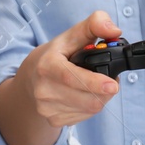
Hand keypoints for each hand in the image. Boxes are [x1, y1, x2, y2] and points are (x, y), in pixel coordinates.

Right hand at [19, 10, 123, 127]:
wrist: (29, 79)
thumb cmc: (55, 56)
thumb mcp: (71, 35)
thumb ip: (95, 24)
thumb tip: (114, 31)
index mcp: (46, 66)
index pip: (71, 77)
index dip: (94, 83)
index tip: (112, 85)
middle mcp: (44, 90)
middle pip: (89, 99)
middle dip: (106, 89)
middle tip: (107, 77)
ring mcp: (47, 108)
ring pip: (91, 109)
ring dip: (100, 97)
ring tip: (94, 84)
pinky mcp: (54, 120)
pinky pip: (85, 117)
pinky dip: (90, 106)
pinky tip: (83, 95)